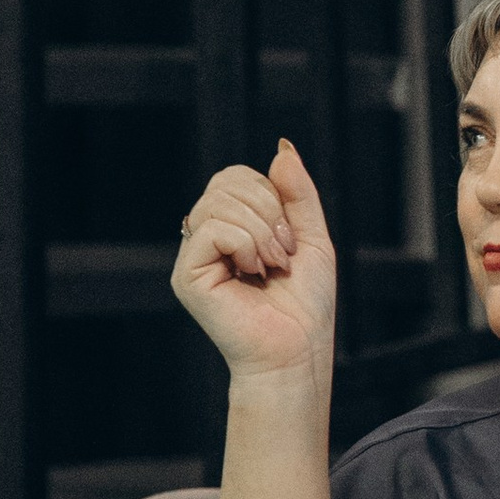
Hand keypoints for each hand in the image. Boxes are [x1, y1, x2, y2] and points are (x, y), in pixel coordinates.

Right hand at [172, 139, 337, 388]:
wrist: (298, 350)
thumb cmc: (305, 305)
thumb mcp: (312, 237)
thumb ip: (298, 193)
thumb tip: (282, 148)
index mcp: (231, 227)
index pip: (235, 177)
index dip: (269, 193)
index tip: (290, 236)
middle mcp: (206, 239)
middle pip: (225, 182)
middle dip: (268, 210)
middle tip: (283, 253)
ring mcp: (194, 256)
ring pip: (219, 202)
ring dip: (261, 231)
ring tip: (271, 265)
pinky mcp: (187, 275)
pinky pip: (212, 228)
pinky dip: (246, 244)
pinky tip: (254, 273)